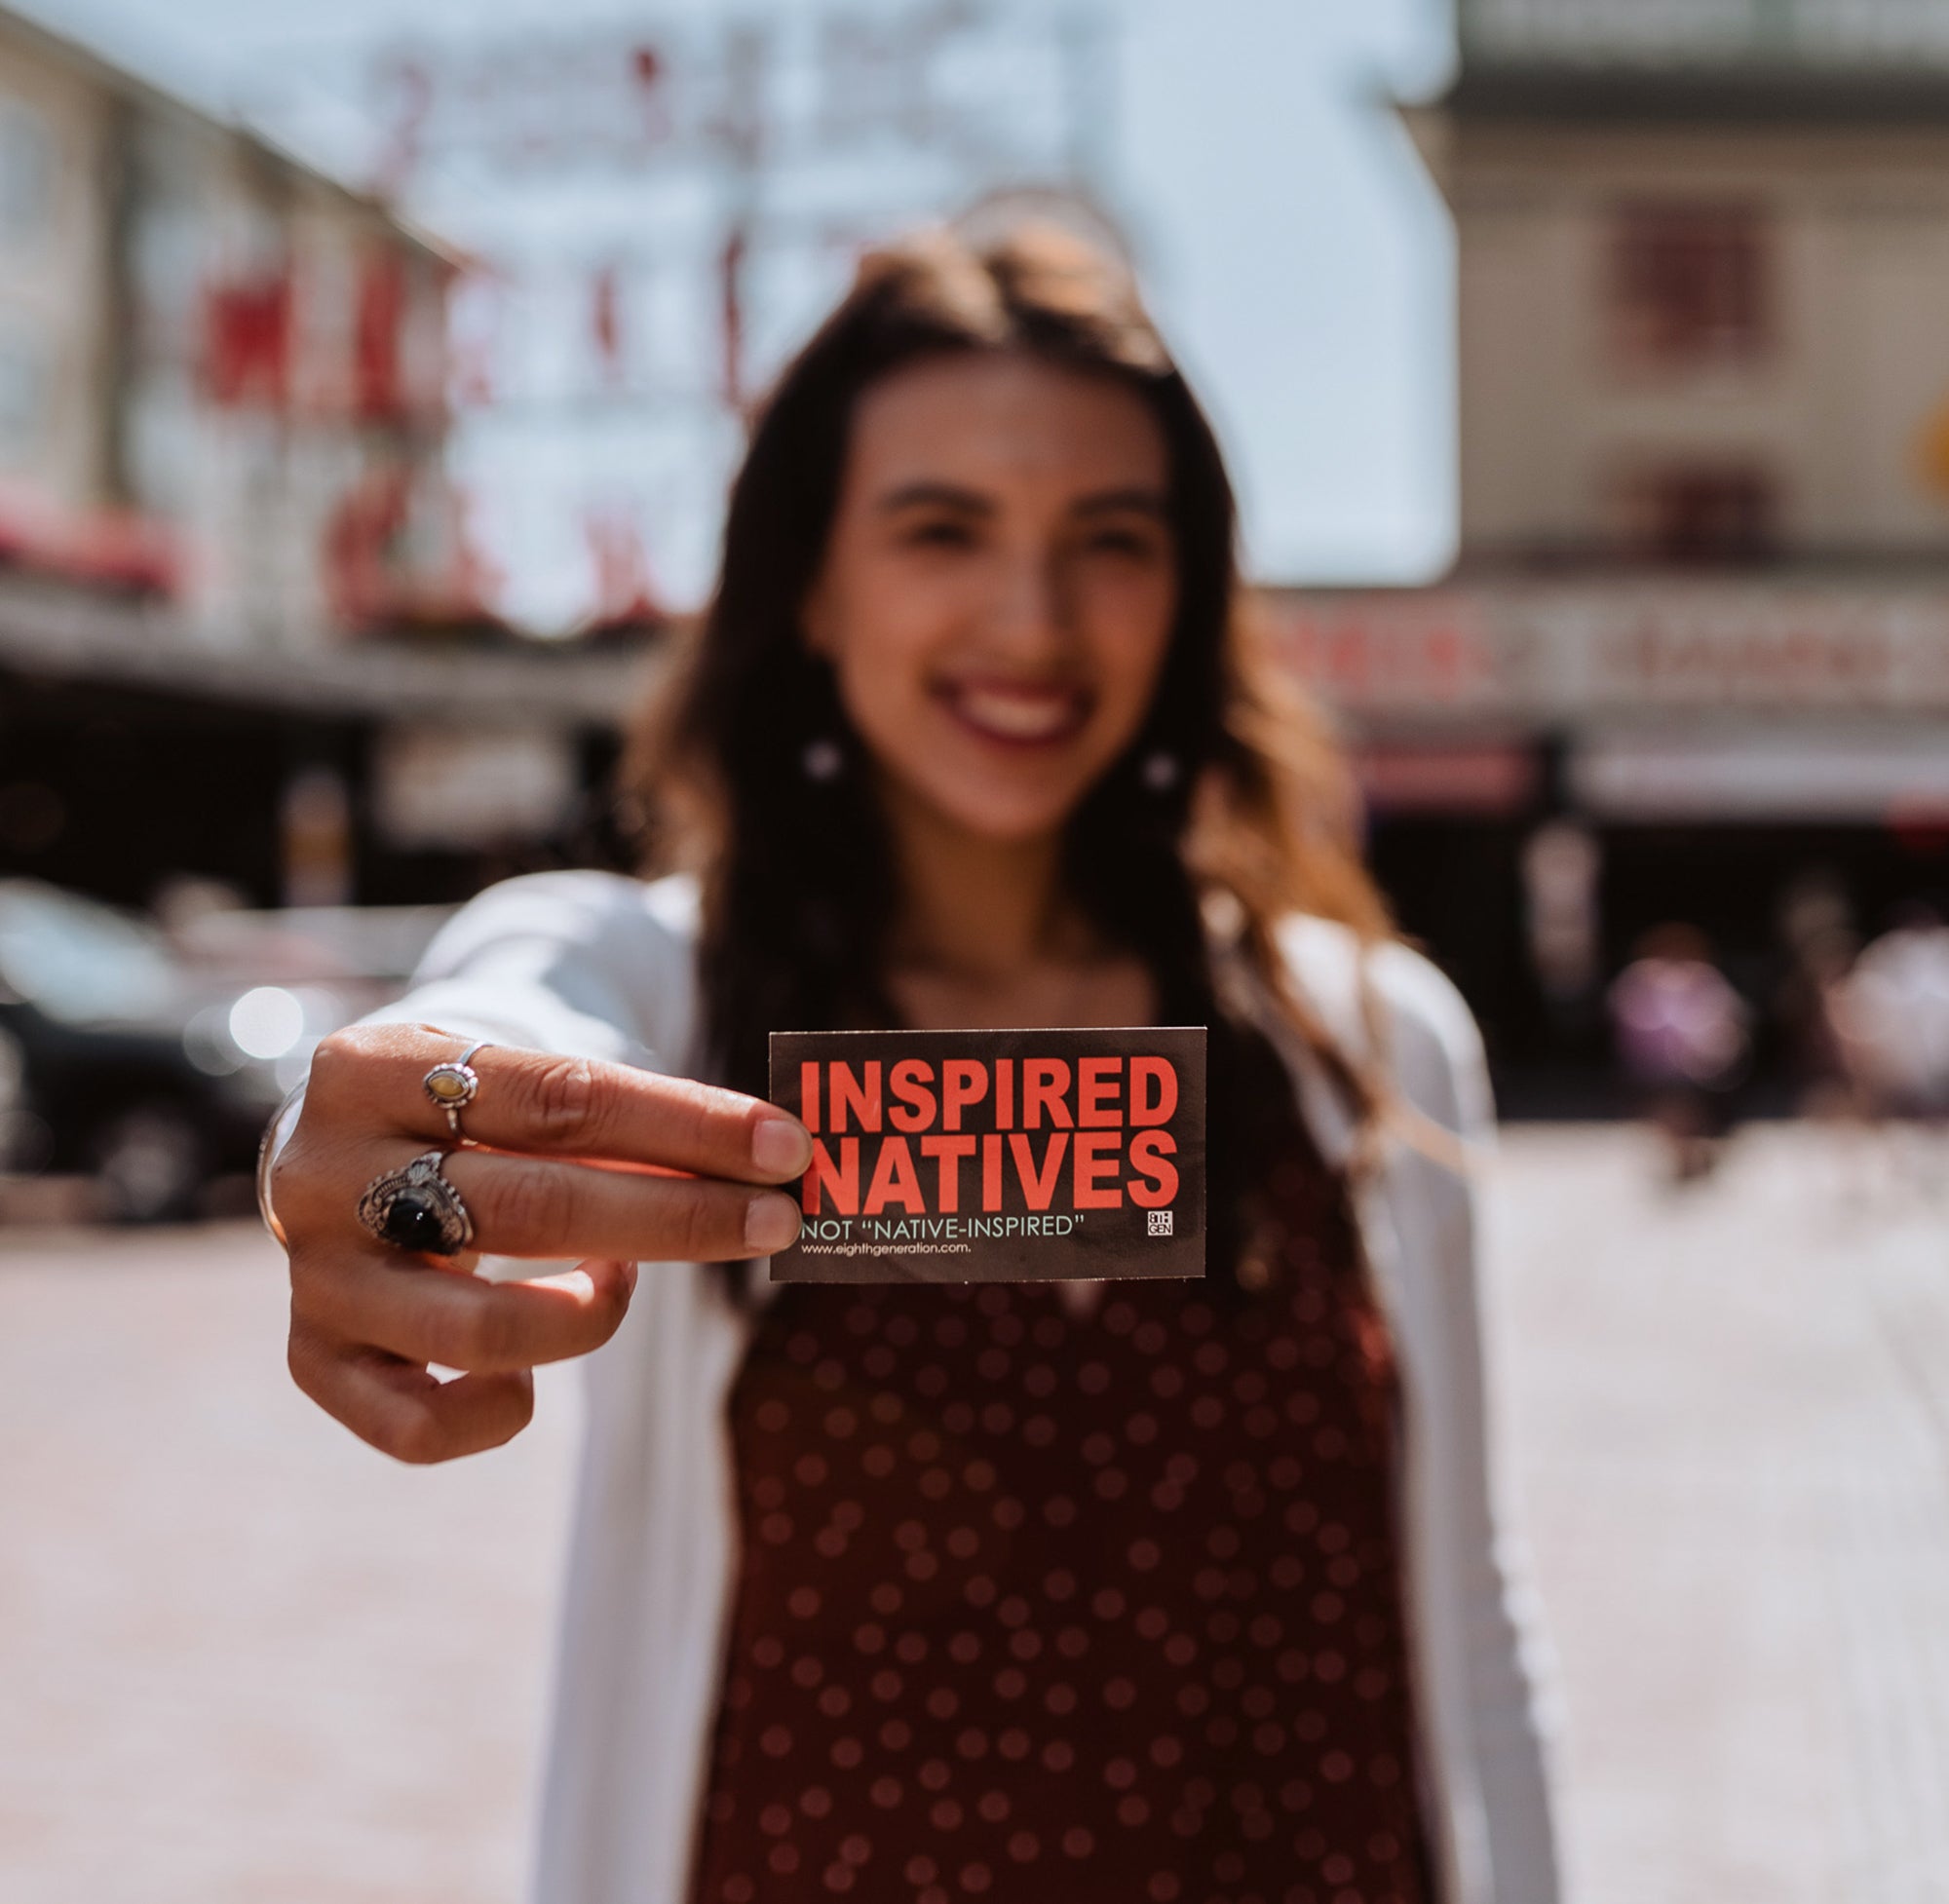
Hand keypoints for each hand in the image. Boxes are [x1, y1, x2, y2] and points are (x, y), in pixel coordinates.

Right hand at [273, 1024, 808, 1463]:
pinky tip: (532, 1367)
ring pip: (481, 1331)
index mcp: (375, 1069)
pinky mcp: (313, 1361)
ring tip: (623, 1282)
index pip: (560, 1098)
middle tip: (777, 1220)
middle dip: (680, 1218)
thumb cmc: (459, 1112)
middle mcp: (329, 1174)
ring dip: (592, 1316)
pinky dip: (503, 1408)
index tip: (784, 1146)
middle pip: (534, 1208)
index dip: (686, 1126)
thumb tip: (767, 1164)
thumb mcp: (509, 1079)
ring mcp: (316, 1277)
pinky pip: (421, 1427)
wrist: (330, 1147)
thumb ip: (613, 1119)